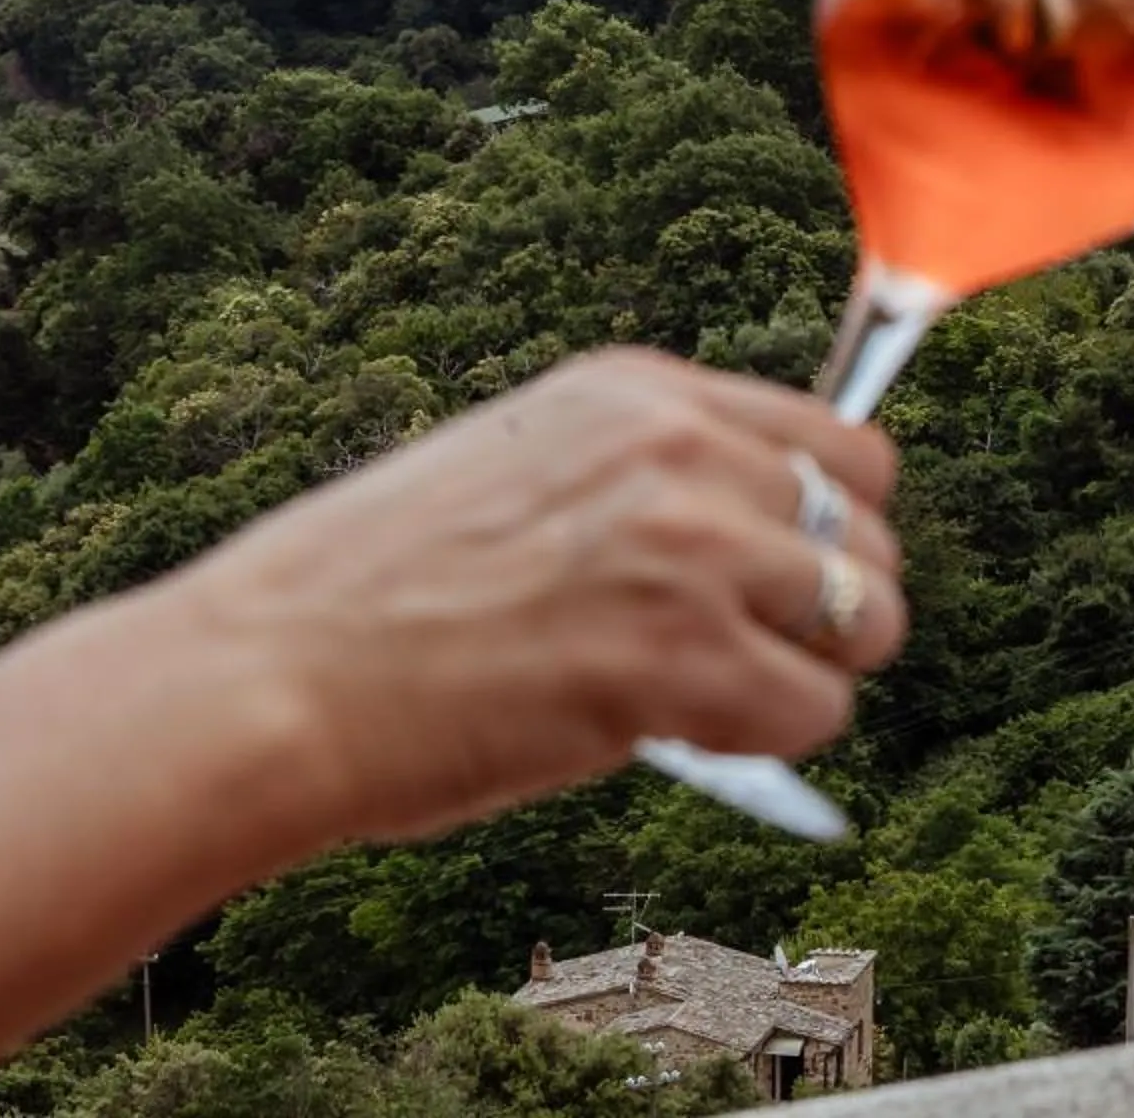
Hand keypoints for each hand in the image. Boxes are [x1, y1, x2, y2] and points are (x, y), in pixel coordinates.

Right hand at [155, 347, 904, 842]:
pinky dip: (775, 740)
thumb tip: (762, 540)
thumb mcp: (521, 470)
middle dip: (829, 600)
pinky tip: (693, 737)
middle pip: (869, 526)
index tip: (788, 574)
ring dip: (813, 669)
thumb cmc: (371, 599)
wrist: (265, 676)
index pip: (836, 441)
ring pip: (867, 616)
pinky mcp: (680, 659)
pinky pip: (818, 709)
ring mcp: (688, 550)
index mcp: (638, 392)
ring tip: (724, 696)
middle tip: (749, 651)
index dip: (829, 521)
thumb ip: (644, 482)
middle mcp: (679, 450)